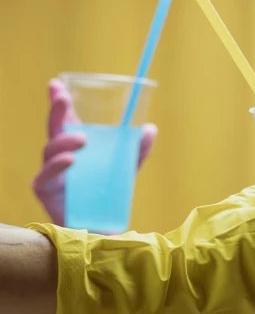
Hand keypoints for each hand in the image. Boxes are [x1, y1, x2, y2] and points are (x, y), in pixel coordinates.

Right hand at [32, 79, 156, 227]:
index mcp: (74, 147)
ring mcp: (50, 174)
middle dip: (57, 111)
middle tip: (64, 98)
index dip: (59, 102)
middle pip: (54, 129)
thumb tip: (150, 129)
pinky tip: (70, 161)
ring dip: (65, 141)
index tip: (57, 83)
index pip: (65, 120)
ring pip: (50, 151)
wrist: (102, 229)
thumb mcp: (125, 170)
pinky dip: (57, 167)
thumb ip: (136, 151)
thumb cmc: (107, 196)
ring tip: (82, 138)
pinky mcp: (45, 192)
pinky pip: (45, 177)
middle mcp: (59, 157)